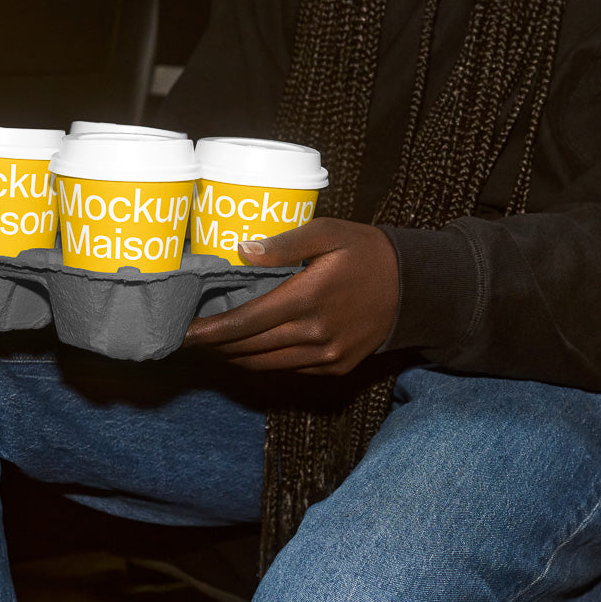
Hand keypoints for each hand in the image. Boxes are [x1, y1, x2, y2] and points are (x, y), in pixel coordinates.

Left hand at [182, 218, 399, 375]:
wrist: (415, 287)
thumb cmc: (367, 252)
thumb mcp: (329, 232)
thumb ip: (285, 243)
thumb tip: (242, 251)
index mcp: (308, 298)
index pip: (246, 322)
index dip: (212, 330)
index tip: (185, 332)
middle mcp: (315, 334)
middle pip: (250, 348)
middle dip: (217, 345)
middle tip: (193, 336)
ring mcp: (327, 356)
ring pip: (266, 364)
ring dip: (237, 356)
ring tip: (216, 343)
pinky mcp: (336, 367)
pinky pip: (290, 369)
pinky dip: (266, 360)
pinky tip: (252, 347)